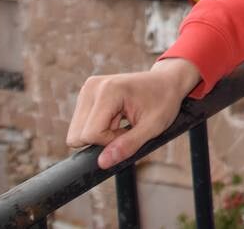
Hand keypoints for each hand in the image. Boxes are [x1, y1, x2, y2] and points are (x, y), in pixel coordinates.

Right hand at [66, 58, 201, 169]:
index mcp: (108, 90)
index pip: (91, 134)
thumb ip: (128, 145)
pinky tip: (116, 117)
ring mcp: (87, 90)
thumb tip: (102, 163)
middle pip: (77, 135)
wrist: (167, 81)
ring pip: (77, 133)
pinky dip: (98, 127)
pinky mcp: (86, 95)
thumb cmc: (164, 101)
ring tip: (122, 122)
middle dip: (102, 139)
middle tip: (126, 128)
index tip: (130, 132)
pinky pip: (81, 125)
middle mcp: (92, 87)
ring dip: (100, 134)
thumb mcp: (153, 127)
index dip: (110, 142)